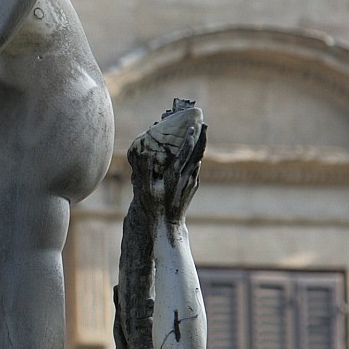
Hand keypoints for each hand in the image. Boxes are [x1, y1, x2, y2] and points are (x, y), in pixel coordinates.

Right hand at [128, 98, 205, 236]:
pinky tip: (193, 151)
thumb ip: (144, 169)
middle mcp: (187, 177)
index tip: (192, 127)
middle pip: (198, 153)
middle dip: (201, 138)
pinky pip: (196, 166)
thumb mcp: (145, 189)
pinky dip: (196, 155)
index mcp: (175, 176)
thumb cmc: (154, 207)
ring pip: (198, 159)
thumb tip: (147, 153)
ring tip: (200, 132)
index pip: (185, 154)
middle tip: (203, 123)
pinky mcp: (193, 186)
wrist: (168, 224)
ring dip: (199, 145)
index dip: (189, 139)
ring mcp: (192, 182)